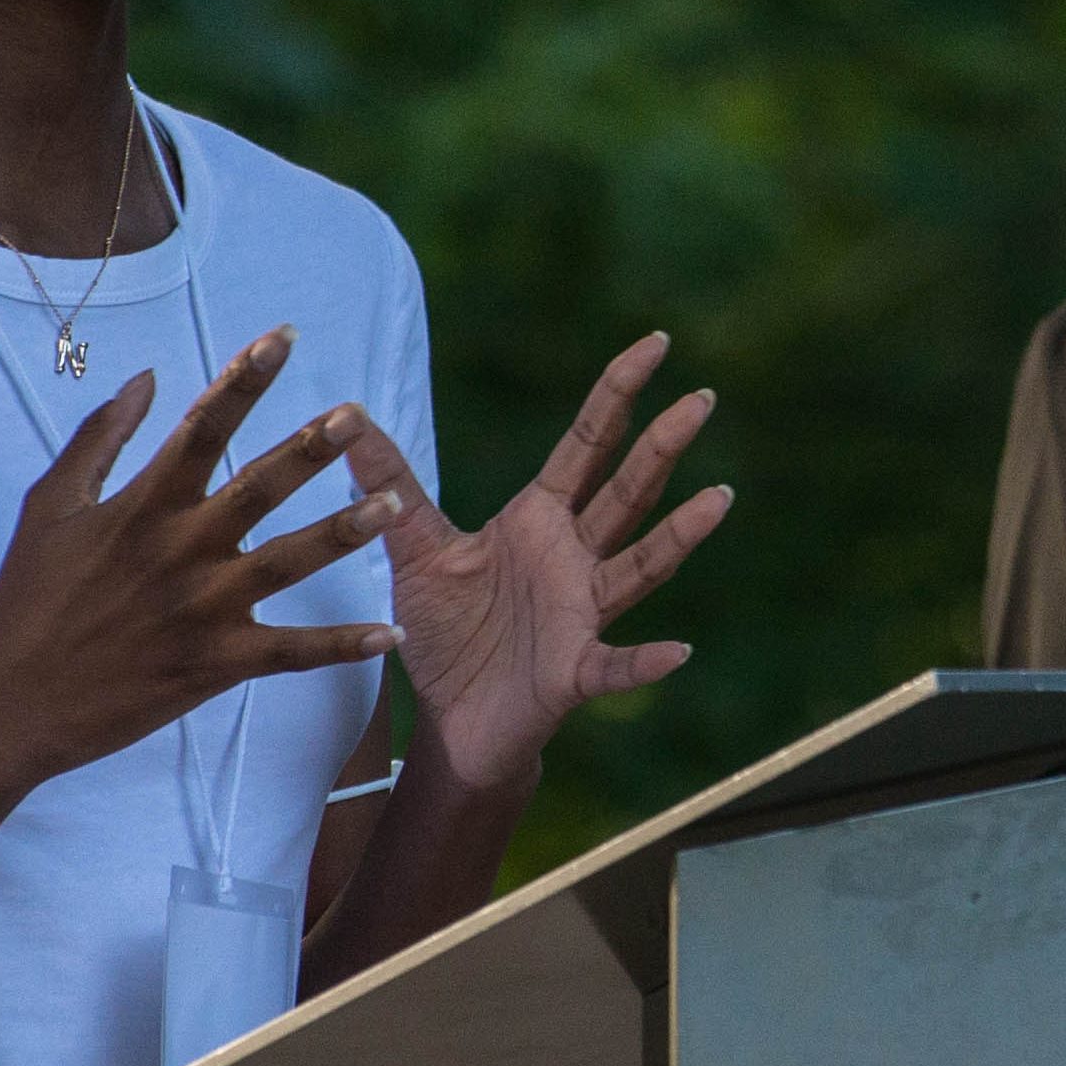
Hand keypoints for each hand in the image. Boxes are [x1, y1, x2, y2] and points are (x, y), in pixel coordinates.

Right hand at [0, 330, 405, 791]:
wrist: (10, 703)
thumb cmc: (25, 599)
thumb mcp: (50, 504)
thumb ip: (101, 437)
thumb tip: (147, 377)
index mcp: (143, 505)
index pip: (202, 425)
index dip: (245, 377)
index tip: (284, 336)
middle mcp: (180, 548)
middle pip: (258, 486)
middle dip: (310, 448)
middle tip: (356, 413)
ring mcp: (201, 608)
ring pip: (287, 562)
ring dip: (343, 533)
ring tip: (392, 506)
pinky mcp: (214, 664)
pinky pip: (290, 653)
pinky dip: (340, 646)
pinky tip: (389, 635)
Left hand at [342, 330, 728, 784]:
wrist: (456, 721)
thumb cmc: (448, 634)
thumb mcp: (415, 551)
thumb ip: (390, 486)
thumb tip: (346, 418)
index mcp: (540, 519)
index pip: (588, 443)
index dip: (619, 393)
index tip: (656, 344)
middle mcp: (573, 558)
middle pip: (626, 491)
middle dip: (661, 445)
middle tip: (702, 398)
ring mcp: (582, 613)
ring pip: (640, 565)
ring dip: (680, 535)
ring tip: (719, 499)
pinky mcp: (575, 671)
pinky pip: (617, 664)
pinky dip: (646, 661)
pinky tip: (679, 651)